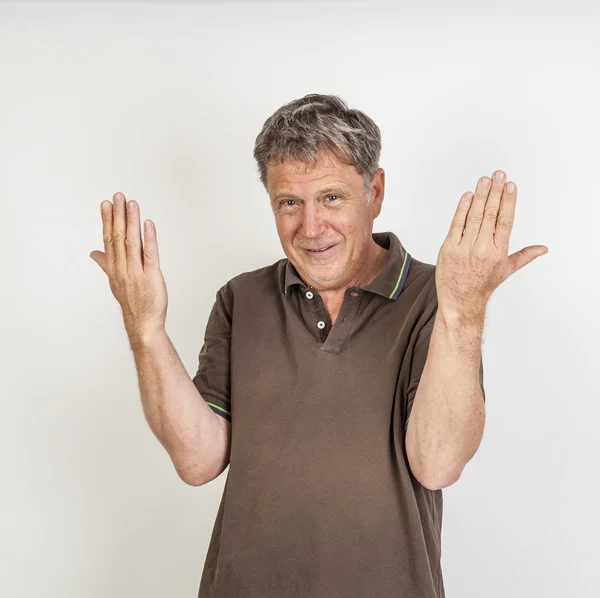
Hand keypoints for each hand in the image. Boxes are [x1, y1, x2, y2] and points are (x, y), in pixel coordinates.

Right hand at [90, 192, 167, 342]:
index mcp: (114, 267)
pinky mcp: (151, 277)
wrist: (143, 323)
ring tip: (131, 204)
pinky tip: (148, 224)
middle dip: (118, 215)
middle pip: (118, 237)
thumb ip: (106, 263)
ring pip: (132, 242)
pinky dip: (149, 238)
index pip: (109, 239)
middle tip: (119, 196)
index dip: (107, 220)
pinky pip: (149, 254)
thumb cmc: (132, 301)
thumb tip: (94, 253)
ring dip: (131, 221)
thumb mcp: (115, 281)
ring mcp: (136, 272)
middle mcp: (122, 268)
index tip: (106, 203)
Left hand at [435, 170, 547, 321]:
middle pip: (490, 215)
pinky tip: (467, 196)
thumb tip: (543, 249)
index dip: (508, 201)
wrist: (460, 301)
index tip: (510, 185)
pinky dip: (461, 209)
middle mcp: (483, 250)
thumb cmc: (482, 285)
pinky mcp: (448, 249)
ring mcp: (464, 249)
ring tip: (484, 180)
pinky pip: (456, 225)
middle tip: (497, 175)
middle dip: (494, 192)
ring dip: (479, 196)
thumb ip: (524, 256)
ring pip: (474, 217)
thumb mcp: (506, 270)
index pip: (505, 221)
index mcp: (499, 253)